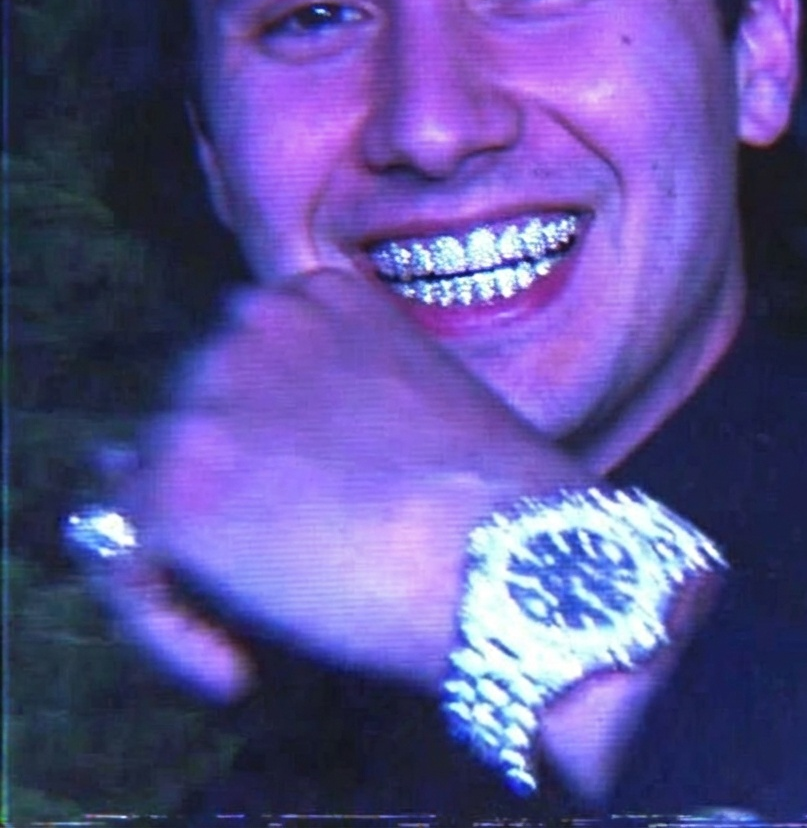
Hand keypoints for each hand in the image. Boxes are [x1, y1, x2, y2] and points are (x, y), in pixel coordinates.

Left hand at [94, 267, 583, 694]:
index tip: (313, 503)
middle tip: (303, 561)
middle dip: (235, 489)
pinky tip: (233, 669)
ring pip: (153, 487)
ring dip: (205, 558)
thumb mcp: (419, 399)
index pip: (248, 366)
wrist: (516, 558)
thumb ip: (336, 396)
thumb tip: (237, 444)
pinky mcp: (180, 489)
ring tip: (271, 618)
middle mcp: (253, 324)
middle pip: (197, 417)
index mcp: (319, 297)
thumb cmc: (498, 496)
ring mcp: (210, 400)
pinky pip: (130, 562)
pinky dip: (171, 624)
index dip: (271, 441)